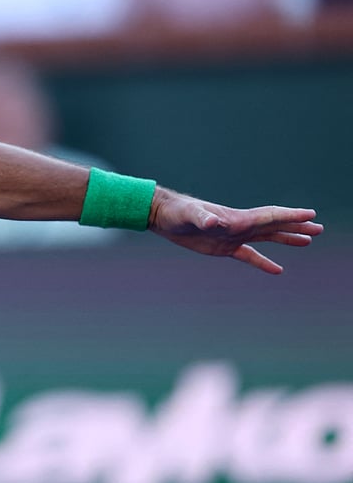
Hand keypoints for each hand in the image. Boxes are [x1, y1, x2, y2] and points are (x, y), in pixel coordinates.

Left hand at [148, 188, 322, 273]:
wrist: (163, 216)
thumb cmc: (176, 212)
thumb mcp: (188, 215)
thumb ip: (202, 217)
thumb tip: (215, 221)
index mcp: (236, 218)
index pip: (269, 216)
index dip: (290, 216)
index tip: (311, 215)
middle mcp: (239, 225)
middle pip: (274, 226)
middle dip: (296, 227)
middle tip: (319, 228)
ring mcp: (233, 236)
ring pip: (266, 238)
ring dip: (287, 239)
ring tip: (308, 241)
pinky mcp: (223, 247)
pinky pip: (249, 256)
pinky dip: (263, 262)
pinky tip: (278, 270)